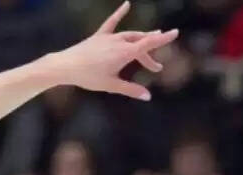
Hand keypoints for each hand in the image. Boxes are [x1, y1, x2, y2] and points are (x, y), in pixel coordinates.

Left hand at [45, 3, 178, 100]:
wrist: (66, 66)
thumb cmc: (89, 77)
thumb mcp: (111, 85)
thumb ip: (130, 90)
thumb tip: (148, 97)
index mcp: (124, 53)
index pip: (148, 44)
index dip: (163, 39)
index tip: (175, 32)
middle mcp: (119, 42)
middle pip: (141, 43)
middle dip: (150, 54)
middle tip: (156, 67)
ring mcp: (109, 37)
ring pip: (130, 35)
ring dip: (141, 39)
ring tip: (151, 39)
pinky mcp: (99, 36)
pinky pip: (112, 22)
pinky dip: (120, 13)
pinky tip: (127, 4)